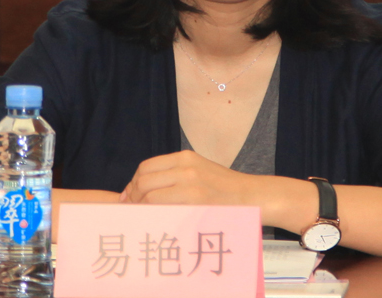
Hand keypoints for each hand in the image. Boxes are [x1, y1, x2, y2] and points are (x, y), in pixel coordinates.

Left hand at [121, 150, 254, 205]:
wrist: (252, 195)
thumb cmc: (224, 188)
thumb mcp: (199, 170)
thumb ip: (174, 175)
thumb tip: (141, 189)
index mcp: (185, 157)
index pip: (146, 167)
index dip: (133, 184)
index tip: (129, 197)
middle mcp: (186, 168)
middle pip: (143, 181)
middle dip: (132, 198)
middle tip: (132, 211)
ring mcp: (191, 184)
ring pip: (150, 196)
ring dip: (140, 209)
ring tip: (142, 218)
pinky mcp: (196, 202)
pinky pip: (164, 210)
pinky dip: (154, 217)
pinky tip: (155, 224)